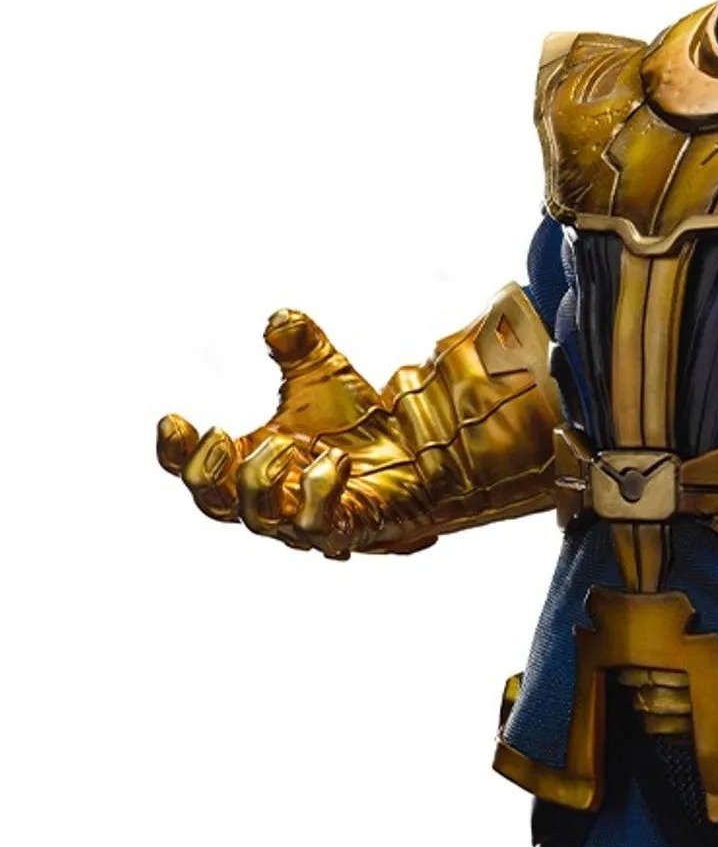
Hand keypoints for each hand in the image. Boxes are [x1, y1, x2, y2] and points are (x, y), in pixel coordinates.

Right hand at [157, 311, 434, 556]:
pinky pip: (317, 525)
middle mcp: (269, 498)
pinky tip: (334, 461)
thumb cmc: (356, 422)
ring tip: (282, 443)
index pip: (196, 471)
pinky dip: (319, 493)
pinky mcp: (342, 529)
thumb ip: (299, 347)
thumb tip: (283, 317)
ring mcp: (303, 519)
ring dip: (261, 479)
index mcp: (249, 462)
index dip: (176, 453)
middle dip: (208, 473)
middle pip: (215, 505)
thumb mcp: (323, 375)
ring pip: (261, 518)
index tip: (173, 418)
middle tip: (218, 434)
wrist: (415, 449)